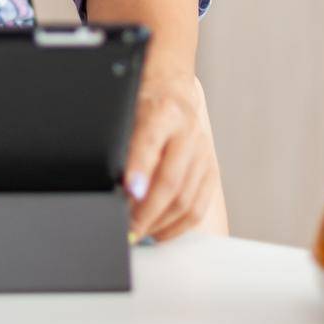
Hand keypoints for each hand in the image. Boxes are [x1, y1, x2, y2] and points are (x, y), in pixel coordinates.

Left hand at [123, 72, 228, 242]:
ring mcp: (203, 153)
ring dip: (160, 224)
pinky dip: (177, 226)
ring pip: (186, 200)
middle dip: (146, 212)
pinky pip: (198, 208)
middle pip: (170, 181)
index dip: (140, 169)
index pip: (151, 142)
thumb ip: (122, 146)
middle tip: (127, 228)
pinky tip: (159, 231)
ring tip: (139, 232)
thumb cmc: (144, 106)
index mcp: (163, 112)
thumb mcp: (127, 115)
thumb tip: (112, 186)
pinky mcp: (211, 170)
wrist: (172, 92)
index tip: (129, 191)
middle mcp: (188, 132)